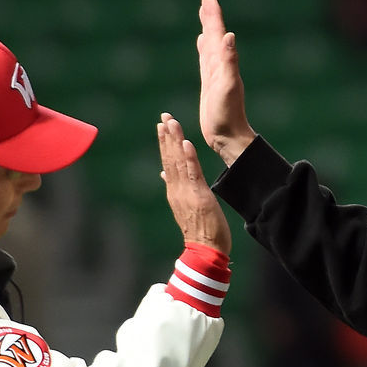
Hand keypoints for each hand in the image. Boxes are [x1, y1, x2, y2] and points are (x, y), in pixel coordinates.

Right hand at [157, 113, 230, 254]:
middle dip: (167, 137)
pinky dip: (189, 158)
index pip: (167, 162)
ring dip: (175, 142)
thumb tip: (163, 174)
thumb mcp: (185, 206)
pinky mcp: (199, 196)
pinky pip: (193, 173)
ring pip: (178, 162)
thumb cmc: (199, 230)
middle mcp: (177, 189)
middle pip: (170, 158)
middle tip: (164, 116)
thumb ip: (175, 187)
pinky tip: (187, 143)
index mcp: (174, 191)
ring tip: (171, 123)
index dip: (165, 143)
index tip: (162, 125)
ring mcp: (187, 192)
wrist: (204, 250)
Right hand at [197, 0, 255, 166]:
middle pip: (214, 35)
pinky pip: (205, 59)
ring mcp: (215, 74)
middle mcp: (220, 65)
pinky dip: (204, 49)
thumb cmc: (227, 114)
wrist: (228, 135)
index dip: (213, 16)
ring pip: (210, 45)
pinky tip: (202, 44)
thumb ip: (229, 61)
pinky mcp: (209, 83)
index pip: (218, 33)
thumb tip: (229, 36)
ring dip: (208, 30)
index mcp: (224, 63)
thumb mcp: (228, 86)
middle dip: (210, 17)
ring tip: (204, 15)